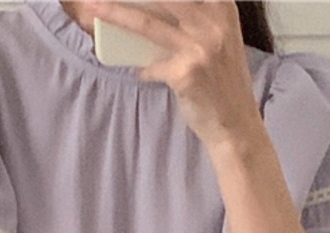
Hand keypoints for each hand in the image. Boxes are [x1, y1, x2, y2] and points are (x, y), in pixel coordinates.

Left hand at [83, 0, 263, 154]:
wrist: (236, 124)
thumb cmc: (223, 81)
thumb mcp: (220, 37)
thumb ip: (198, 18)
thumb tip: (152, 8)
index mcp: (221, 6)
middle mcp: (212, 21)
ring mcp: (199, 47)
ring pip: (147, 24)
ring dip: (115, 14)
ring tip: (93, 8)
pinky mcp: (186, 73)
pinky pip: (150, 66)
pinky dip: (143, 69)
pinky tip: (141, 72)